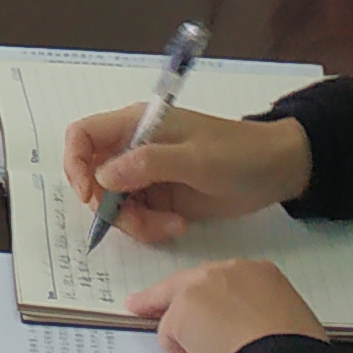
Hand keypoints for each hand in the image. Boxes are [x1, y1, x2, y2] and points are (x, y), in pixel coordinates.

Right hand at [61, 106, 313, 243]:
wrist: (277, 170)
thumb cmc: (238, 153)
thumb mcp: (195, 158)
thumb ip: (147, 164)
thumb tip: (103, 176)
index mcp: (136, 125)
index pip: (83, 135)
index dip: (75, 164)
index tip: (89, 196)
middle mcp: (134, 148)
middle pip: (94, 178)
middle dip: (110, 206)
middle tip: (138, 223)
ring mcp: (146, 175)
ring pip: (114, 204)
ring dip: (134, 223)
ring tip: (169, 226)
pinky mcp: (160, 198)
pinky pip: (137, 217)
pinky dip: (149, 228)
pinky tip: (178, 226)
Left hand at [129, 260, 330, 352]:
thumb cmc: (298, 349)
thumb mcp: (289, 323)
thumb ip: (265, 318)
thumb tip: (257, 335)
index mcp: (261, 273)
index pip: (225, 282)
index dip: (209, 298)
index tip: (198, 306)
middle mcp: (229, 271)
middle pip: (188, 285)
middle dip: (169, 301)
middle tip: (139, 305)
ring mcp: (202, 286)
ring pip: (178, 314)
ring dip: (187, 338)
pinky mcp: (182, 309)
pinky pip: (170, 338)